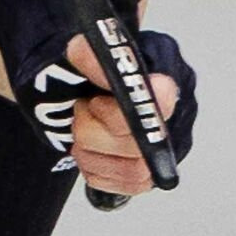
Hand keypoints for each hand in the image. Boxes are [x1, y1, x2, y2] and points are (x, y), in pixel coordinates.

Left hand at [0, 0, 196, 194]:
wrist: (62, 83)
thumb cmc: (72, 69)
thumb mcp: (71, 53)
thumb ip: (84, 51)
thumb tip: (86, 49)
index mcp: (165, 71)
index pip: (160, 100)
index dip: (117, 111)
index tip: (92, 102)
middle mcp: (173, 109)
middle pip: (137, 144)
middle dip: (94, 130)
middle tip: (81, 110)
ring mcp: (164, 141)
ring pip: (134, 171)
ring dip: (93, 152)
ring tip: (83, 129)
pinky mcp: (148, 166)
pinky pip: (130, 186)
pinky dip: (99, 171)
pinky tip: (90, 150)